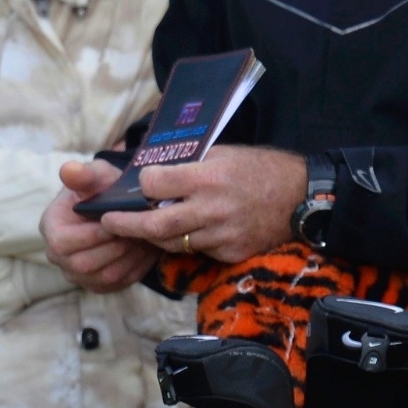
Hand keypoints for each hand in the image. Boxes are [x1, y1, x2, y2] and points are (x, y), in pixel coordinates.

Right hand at [42, 159, 161, 291]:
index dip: (93, 234)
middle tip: (138, 230)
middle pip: (85, 264)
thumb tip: (69, 170)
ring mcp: (78, 274)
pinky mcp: (99, 284)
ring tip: (145, 237)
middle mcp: (58, 257)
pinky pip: (119, 283)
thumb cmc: (102, 188)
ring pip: (106, 276)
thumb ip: (84, 173)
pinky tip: (147, 248)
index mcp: (50, 228)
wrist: (116, 206)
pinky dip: (137, 266)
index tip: (118, 221)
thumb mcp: (96, 175)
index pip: (64, 243)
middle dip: (115, 247)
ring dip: (130, 257)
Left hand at [100, 146, 306, 262]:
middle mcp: (211, 209)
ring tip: (137, 228)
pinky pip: (197, 251)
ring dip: (151, 236)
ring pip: (172, 242)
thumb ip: (190, 165)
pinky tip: (180, 233)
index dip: (143, 183)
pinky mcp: (230, 254)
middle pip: (155, 224)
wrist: (300, 198)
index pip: (156, 184)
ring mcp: (221, 236)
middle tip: (108, 221)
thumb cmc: (261, 168)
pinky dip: (184, 242)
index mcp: (208, 177)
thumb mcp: (224, 153)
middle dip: (126, 224)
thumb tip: (155, 170)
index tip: (139, 182)